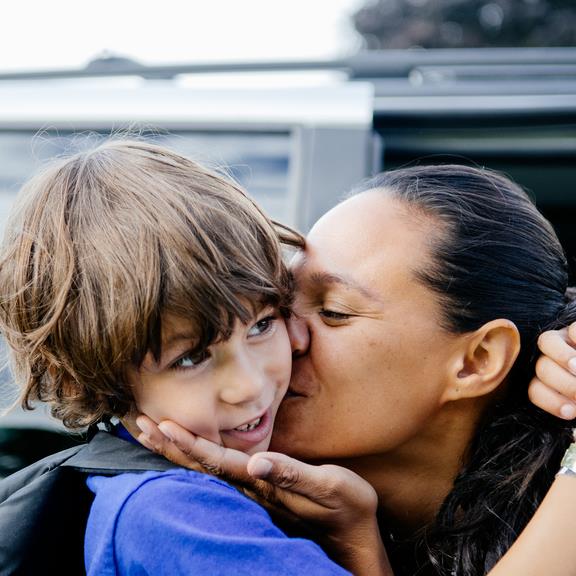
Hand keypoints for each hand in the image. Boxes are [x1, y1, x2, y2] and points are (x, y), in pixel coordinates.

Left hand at [135, 415, 392, 575]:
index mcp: (263, 483)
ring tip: (152, 434)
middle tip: (138, 424)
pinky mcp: (261, 492)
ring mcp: (253, 493)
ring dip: (176, 452)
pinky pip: (219, 474)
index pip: (217, 461)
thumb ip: (293, 475)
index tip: (162, 426)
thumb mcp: (329, 487)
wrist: (353, 537)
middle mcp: (252, 489)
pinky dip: (196, 459)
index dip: (189, 444)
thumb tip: (257, 461)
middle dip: (169, 445)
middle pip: (201, 466)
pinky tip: (186, 453)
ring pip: (205, 471)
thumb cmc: (346, 509)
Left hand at [529, 322, 575, 419]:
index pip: (536, 391)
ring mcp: (560, 339)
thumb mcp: (575, 399)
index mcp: (547, 380)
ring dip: (563, 357)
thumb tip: (573, 420)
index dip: (551, 402)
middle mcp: (549, 358)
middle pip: (542, 368)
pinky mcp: (573, 328)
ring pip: (546, 342)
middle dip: (564, 383)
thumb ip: (571, 399)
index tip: (570, 412)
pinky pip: (573, 329)